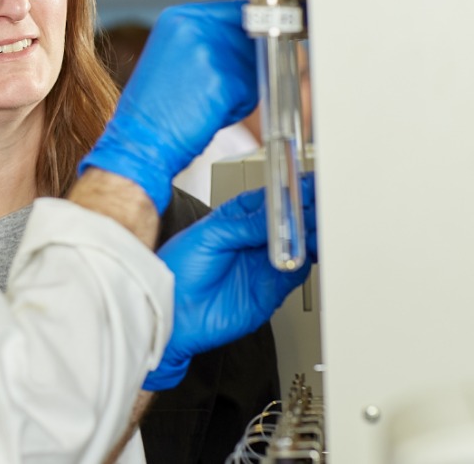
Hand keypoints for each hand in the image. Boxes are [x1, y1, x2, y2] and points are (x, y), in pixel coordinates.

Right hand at [79, 0, 256, 212]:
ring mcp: (210, 52)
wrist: (140, 141)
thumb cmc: (154, 108)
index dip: (246, 35)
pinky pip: (250, 92)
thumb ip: (207, 38)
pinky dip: (237, 109)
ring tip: (205, 101)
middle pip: (249, 38)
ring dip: (240, 87)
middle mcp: (195, 27)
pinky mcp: (223, 80)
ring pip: (252, 66)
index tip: (249, 49)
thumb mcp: (173, 55)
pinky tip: (208, 113)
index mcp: (179, 17)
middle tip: (215, 88)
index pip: (235, 12)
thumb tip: (247, 37)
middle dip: (243, 64)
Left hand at [143, 174, 316, 390]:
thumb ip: (246, 225)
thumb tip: (278, 213)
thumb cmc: (178, 270)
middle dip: (310, 210)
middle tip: (325, 203)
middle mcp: (254, 239)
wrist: (173, 313)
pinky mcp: (273, 287)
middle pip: (292, 220)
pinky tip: (313, 249)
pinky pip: (299, 270)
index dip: (292, 191)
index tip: (311, 184)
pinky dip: (310, 260)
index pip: (273, 199)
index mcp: (237, 218)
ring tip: (323, 224)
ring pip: (301, 244)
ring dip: (314, 234)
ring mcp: (265, 263)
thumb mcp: (209, 236)